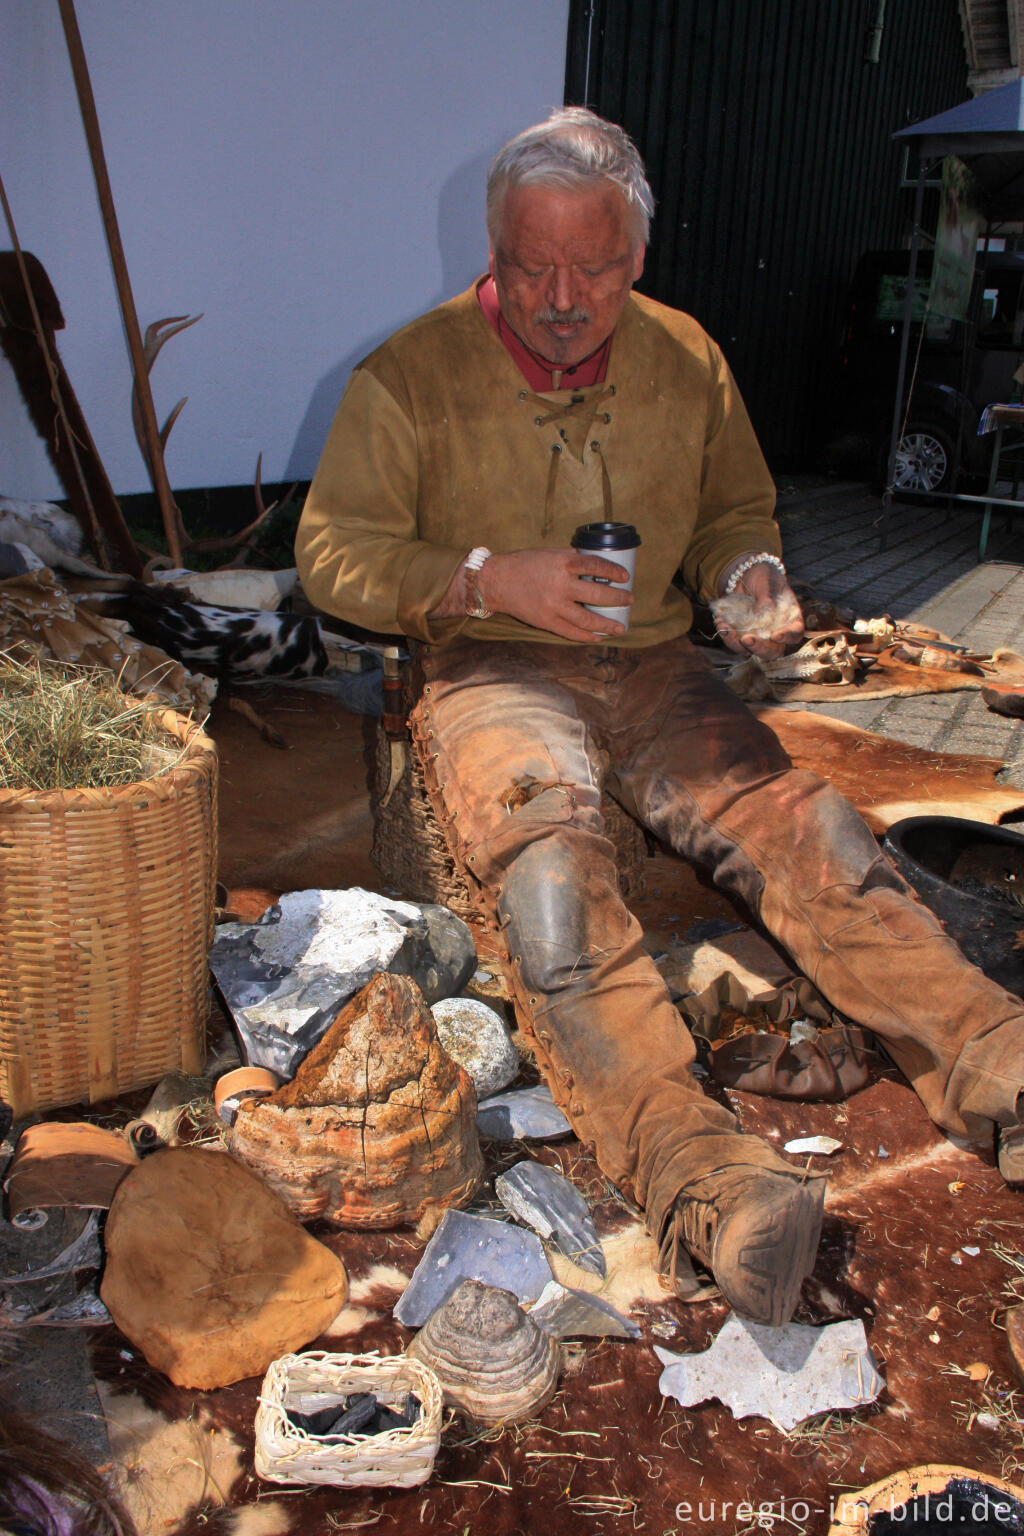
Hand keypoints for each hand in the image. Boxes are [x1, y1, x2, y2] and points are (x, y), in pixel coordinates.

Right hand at [475, 548, 633, 640]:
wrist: (498, 581)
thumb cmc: (525, 564)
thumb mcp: (550, 554)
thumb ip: (571, 559)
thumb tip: (594, 565)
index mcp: (563, 563)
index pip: (596, 566)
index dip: (614, 571)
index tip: (625, 576)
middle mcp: (561, 585)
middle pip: (597, 594)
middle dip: (618, 598)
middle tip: (629, 600)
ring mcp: (554, 605)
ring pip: (588, 618)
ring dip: (607, 624)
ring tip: (621, 627)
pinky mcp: (547, 621)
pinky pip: (571, 632)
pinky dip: (587, 636)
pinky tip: (598, 637)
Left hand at [714, 557, 803, 658]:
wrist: (745, 575)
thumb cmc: (763, 577)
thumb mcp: (767, 583)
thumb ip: (767, 599)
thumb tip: (762, 614)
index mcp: (790, 619)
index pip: (794, 633)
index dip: (787, 637)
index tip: (775, 635)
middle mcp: (776, 631)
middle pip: (773, 651)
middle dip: (760, 648)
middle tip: (746, 639)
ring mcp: (758, 636)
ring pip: (750, 651)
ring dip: (736, 642)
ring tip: (724, 626)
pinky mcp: (741, 636)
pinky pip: (734, 642)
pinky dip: (726, 634)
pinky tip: (720, 621)